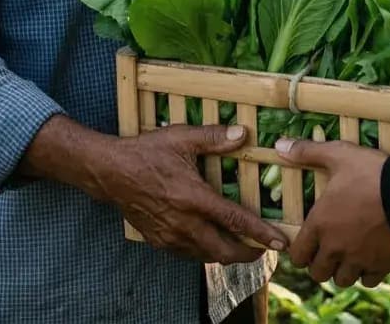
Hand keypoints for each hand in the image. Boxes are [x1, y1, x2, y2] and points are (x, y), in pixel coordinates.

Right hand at [95, 125, 287, 263]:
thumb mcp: (181, 138)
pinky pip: (188, 254)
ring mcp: (170, 236)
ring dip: (226, 254)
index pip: (235, 221)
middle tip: (263, 250)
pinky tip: (210, 241)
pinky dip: (205, 251)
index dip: (261, 234)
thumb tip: (243, 133)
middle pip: (224, 251)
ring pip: (206, 256)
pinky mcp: (159, 241)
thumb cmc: (146, 152)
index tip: (280, 242)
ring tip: (241, 247)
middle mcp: (183, 223)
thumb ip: (214, 137)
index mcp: (193, 198)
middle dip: (248, 255)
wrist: (109, 172)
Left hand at [276, 138, 389, 286]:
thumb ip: (308, 152)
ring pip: (342, 280)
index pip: (298, 255)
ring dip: (343, 271)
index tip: (308, 245)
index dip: (300, 252)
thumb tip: (279, 145)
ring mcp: (359, 260)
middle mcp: (335, 248)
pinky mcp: (382, 266)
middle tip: (328, 251)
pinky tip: (370, 259)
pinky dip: (367, 273)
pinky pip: (368, 280)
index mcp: (320, 225)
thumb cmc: (372, 174)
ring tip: (348, 257)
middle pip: (318, 273)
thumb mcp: (340, 155)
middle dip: (320, 264)